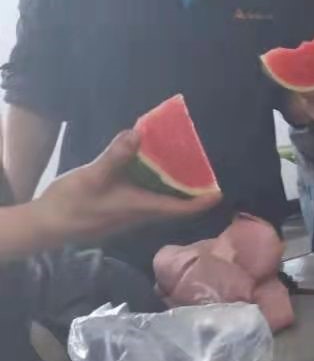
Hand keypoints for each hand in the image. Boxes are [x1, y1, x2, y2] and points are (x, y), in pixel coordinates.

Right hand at [34, 130, 219, 240]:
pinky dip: (154, 187)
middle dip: (192, 192)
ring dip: (173, 189)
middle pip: (175, 206)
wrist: (45, 226)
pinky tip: (148, 170)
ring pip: (160, 204)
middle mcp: (141, 215)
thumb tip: (137, 134)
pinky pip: (145, 201)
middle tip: (204, 172)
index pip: (182, 209)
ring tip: (183, 167)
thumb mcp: (93, 176)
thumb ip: (115, 156)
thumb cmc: (71, 203)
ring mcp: (129, 217)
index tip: (221, 192)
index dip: (203, 202)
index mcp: (142, 208)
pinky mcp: (117, 213)